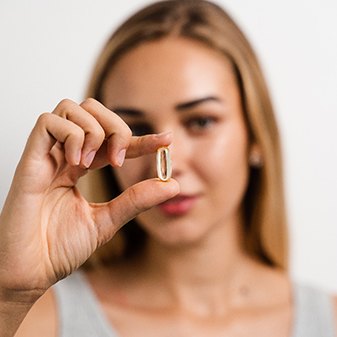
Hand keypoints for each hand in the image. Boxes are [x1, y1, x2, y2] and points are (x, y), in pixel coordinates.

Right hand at [0, 98, 178, 298]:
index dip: (142, 138)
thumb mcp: (107, 220)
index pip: (114, 140)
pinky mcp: (30, 160)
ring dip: (93, 130)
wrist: (30, 271)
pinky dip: (71, 135)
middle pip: (92, 110)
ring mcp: (47, 155)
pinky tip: (78, 161)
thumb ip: (136, 200)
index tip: (166, 141)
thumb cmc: (60, 247)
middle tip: (119, 159)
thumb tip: (172, 184)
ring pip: (71, 109)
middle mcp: (65, 155)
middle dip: (116, 127)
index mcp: (81, 167)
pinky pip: (48, 123)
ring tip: (93, 163)